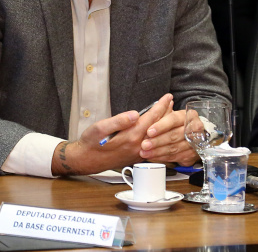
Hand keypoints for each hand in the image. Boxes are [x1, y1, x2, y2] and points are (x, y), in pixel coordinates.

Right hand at [51, 94, 173, 175]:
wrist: (85, 161)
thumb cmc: (90, 143)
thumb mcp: (100, 128)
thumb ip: (118, 121)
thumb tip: (134, 114)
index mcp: (130, 137)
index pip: (150, 118)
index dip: (160, 106)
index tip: (167, 97)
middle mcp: (137, 146)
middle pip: (157, 127)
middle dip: (165, 113)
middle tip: (171, 101)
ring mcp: (138, 153)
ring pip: (156, 136)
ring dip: (163, 123)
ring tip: (169, 112)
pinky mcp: (136, 156)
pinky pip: (152, 143)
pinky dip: (157, 133)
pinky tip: (158, 128)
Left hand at [139, 104, 197, 164]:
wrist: (193, 137)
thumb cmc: (177, 124)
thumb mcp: (170, 115)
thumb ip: (163, 110)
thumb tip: (162, 100)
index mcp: (186, 115)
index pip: (173, 119)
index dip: (161, 126)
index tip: (149, 131)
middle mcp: (193, 128)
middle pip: (174, 135)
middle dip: (157, 141)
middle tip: (144, 145)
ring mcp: (194, 142)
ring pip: (174, 148)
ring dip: (158, 151)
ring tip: (145, 153)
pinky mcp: (192, 154)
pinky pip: (176, 157)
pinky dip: (163, 158)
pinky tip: (153, 157)